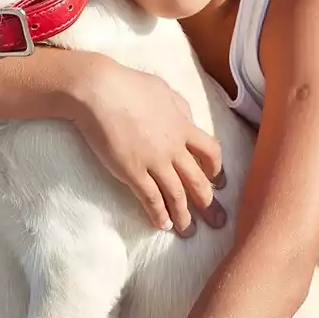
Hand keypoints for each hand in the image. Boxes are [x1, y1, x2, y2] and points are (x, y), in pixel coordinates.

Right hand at [71, 58, 226, 235]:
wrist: (99, 90)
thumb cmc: (128, 85)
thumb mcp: (163, 90)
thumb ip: (179, 107)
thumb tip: (187, 119)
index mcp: (183, 126)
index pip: (211, 152)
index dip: (217, 170)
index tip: (219, 183)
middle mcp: (173, 147)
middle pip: (199, 180)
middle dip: (210, 204)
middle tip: (218, 222)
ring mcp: (154, 161)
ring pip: (177, 195)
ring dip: (184, 216)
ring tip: (189, 232)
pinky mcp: (132, 171)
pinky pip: (150, 198)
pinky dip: (158, 214)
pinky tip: (162, 225)